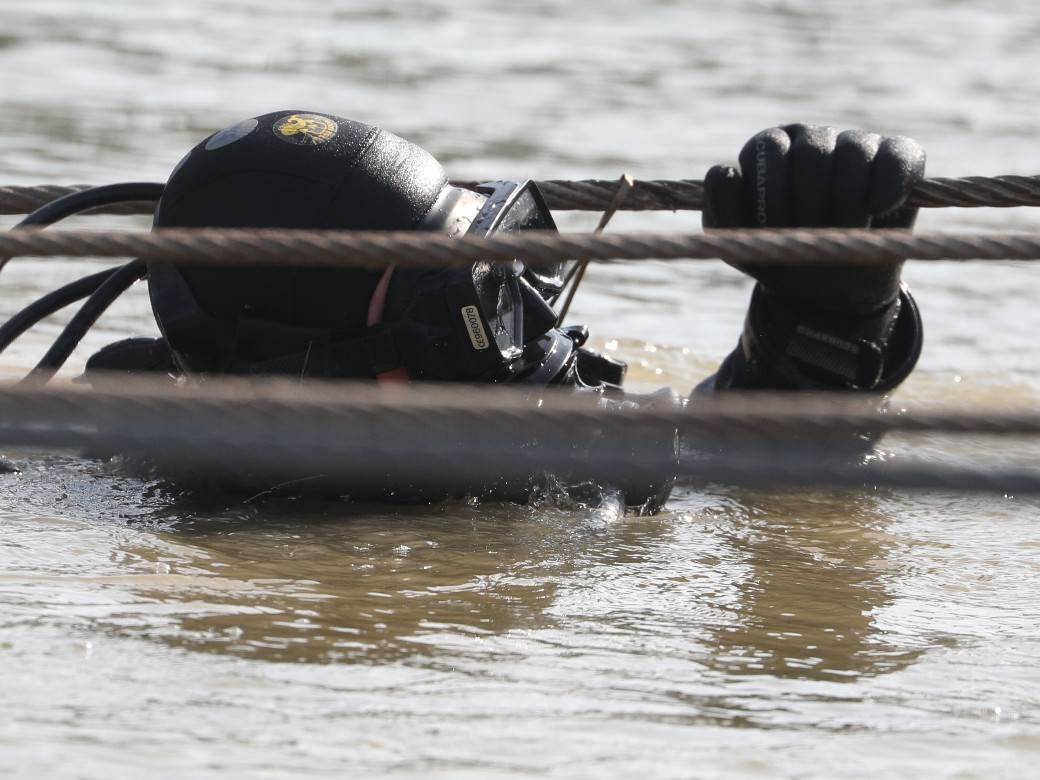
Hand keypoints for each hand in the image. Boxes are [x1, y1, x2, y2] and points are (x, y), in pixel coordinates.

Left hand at [703, 124, 925, 316]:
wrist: (828, 288)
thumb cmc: (780, 256)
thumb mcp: (741, 244)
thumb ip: (721, 211)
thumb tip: (726, 173)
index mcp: (769, 150)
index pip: (768, 148)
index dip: (772, 192)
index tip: (774, 229)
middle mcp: (811, 138)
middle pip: (812, 151)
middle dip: (809, 203)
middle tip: (810, 235)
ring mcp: (856, 143)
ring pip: (853, 152)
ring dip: (846, 203)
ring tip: (843, 231)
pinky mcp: (898, 156)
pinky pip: (897, 155)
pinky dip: (888, 183)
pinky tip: (878, 209)